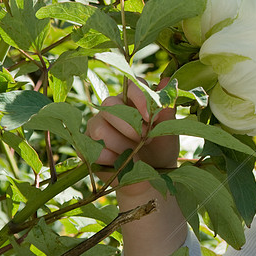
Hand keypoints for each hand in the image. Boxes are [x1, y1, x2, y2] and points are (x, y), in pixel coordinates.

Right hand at [86, 78, 177, 194]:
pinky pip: (89, 147)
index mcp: (133, 99)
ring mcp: (97, 125)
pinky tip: (121, 163)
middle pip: (110, 105)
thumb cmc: (161, 147)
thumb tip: (168, 81)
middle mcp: (112, 108)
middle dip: (130, 126)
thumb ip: (167, 108)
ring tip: (135, 153)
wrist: (151, 174)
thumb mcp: (169, 130)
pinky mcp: (87, 145)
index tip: (149, 117)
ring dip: (121, 144)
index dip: (140, 98)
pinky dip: (108, 158)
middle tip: (146, 139)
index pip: (132, 85)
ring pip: (99, 127)